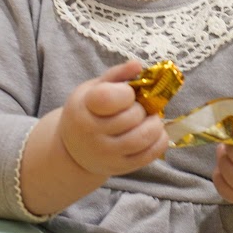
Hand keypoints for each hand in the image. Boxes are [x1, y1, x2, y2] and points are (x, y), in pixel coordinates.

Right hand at [57, 60, 170, 177]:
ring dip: (155, 124)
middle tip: (139, 107)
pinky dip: (160, 140)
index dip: (126, 93)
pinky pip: (150, 155)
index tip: (127, 94)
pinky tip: (155, 132)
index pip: (110, 98)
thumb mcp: (91, 89)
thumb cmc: (86, 112)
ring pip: (143, 137)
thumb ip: (116, 75)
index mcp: (83, 109)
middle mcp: (93, 135)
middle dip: (142, 108)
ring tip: (151, 118)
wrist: (72, 151)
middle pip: (132, 117)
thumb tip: (138, 64)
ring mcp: (107, 154)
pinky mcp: (122, 167)